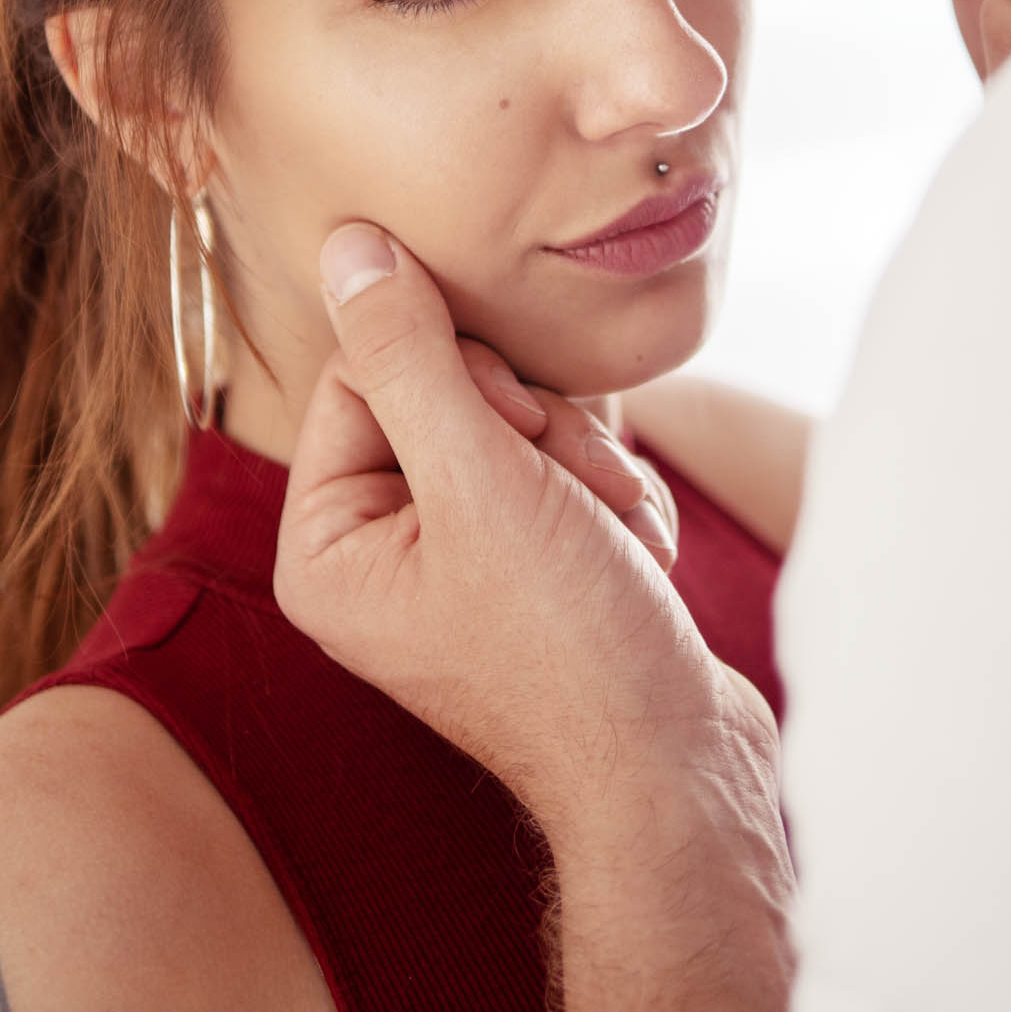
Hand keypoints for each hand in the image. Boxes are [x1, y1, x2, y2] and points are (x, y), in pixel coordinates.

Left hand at [273, 224, 739, 828]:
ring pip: (520, 421)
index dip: (456, 375)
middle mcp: (381, 550)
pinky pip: (566, 469)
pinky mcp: (533, 560)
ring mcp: (460, 557)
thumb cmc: (570, 644)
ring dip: (586, 463)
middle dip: (535, 427)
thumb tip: (347, 242)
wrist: (682, 769)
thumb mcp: (481, 479)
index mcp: (328, 544)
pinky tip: (634, 557)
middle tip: (569, 495)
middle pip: (447, 388)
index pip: (366, 369)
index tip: (514, 428)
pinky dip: (614, 500)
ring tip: (612, 535)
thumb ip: (409, 352)